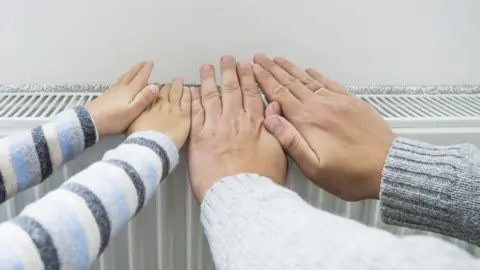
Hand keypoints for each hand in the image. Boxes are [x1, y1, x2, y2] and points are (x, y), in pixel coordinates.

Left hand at [85, 61, 157, 136]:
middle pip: (131, 75)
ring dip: (130, 72)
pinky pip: (117, 83)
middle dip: (138, 68)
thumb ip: (144, 99)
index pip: (140, 78)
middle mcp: (121, 88)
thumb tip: (155, 86)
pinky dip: (122, 79)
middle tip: (144, 62)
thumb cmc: (113, 119)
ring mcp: (112, 91)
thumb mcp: (132, 111)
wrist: (90, 121)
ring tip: (134, 69)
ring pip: (123, 78)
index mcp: (129, 91)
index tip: (151, 62)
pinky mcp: (106, 96)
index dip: (146, 70)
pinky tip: (121, 82)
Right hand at [126, 78, 190, 148]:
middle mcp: (160, 104)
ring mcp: (173, 108)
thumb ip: (139, 114)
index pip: (153, 92)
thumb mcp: (133, 123)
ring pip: (176, 92)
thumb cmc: (140, 139)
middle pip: (165, 90)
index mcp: (148, 106)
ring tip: (179, 81)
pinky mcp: (183, 115)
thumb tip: (138, 110)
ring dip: (178, 85)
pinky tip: (189, 89)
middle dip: (168, 86)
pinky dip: (188, 94)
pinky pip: (187, 101)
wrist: (152, 146)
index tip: (158, 87)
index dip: (156, 89)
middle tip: (172, 83)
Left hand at [188, 55, 286, 202]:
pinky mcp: (199, 138)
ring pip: (211, 96)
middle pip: (230, 89)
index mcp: (254, 123)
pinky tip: (191, 90)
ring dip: (208, 79)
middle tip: (226, 59)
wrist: (238, 196)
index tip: (246, 66)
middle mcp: (234, 121)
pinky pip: (195, 112)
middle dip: (229, 71)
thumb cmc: (260, 181)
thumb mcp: (279, 153)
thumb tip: (274, 109)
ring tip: (207, 67)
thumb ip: (275, 129)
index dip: (248, 77)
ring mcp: (215, 127)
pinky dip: (193, 99)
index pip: (251, 93)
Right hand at [253, 54, 394, 200]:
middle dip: (272, 69)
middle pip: (291, 83)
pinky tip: (309, 70)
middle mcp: (321, 106)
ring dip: (290, 69)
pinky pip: (328, 83)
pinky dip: (315, 75)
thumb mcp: (314, 168)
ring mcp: (337, 102)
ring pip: (307, 80)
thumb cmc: (351, 174)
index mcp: (308, 121)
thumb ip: (290, 142)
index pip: (279, 95)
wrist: (388, 168)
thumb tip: (270, 119)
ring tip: (277, 60)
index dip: (264, 80)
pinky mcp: (351, 102)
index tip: (254, 69)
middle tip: (260, 58)